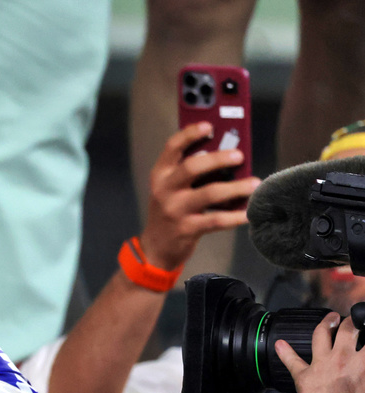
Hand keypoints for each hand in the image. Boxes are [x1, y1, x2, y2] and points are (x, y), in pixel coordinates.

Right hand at [139, 122, 259, 270]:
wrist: (156, 247)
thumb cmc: (171, 210)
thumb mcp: (172, 187)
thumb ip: (191, 170)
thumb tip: (228, 151)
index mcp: (161, 174)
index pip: (172, 147)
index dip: (190, 134)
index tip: (209, 125)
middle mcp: (165, 190)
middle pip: (192, 167)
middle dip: (219, 158)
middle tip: (240, 155)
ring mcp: (175, 210)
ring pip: (209, 194)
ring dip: (236, 188)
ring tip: (254, 183)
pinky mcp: (187, 229)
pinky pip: (217, 220)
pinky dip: (236, 216)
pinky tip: (249, 212)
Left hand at [276, 312, 364, 392]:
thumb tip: (363, 380)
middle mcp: (345, 362)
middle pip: (350, 329)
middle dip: (353, 322)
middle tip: (355, 321)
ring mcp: (322, 367)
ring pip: (322, 334)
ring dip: (326, 323)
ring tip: (330, 319)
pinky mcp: (303, 378)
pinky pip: (292, 360)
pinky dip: (285, 351)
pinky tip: (280, 344)